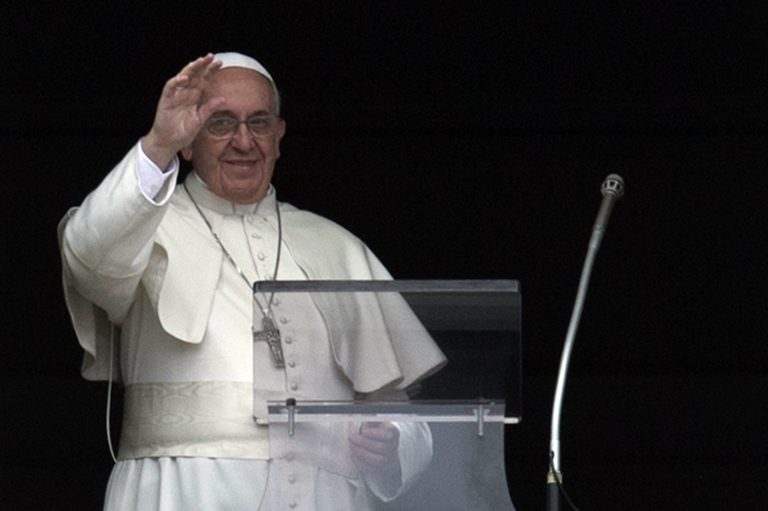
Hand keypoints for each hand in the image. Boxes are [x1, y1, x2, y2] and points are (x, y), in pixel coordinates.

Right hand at [141, 54, 224, 168]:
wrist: (169, 142)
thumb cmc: (184, 131)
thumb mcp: (200, 120)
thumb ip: (209, 109)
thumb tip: (223, 99)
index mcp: (195, 97)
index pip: (204, 80)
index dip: (210, 71)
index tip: (219, 63)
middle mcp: (186, 93)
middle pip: (195, 76)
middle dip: (202, 66)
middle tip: (211, 56)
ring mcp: (175, 95)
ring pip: (183, 78)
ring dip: (190, 69)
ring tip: (198, 62)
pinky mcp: (165, 100)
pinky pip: (170, 88)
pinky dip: (176, 82)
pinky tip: (184, 78)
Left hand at [349, 422, 400, 474]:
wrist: (378, 444)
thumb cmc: (374, 430)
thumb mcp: (374, 421)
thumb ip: (369, 418)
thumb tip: (362, 415)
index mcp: (393, 433)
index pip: (389, 435)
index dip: (375, 434)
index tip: (364, 431)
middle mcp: (392, 447)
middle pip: (381, 448)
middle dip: (364, 443)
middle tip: (352, 437)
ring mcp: (387, 459)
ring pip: (376, 460)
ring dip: (361, 453)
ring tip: (351, 446)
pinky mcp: (379, 468)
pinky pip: (370, 469)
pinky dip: (360, 462)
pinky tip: (353, 454)